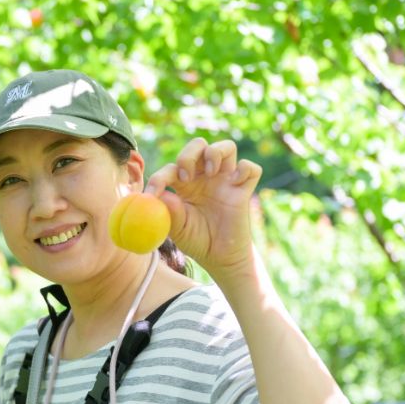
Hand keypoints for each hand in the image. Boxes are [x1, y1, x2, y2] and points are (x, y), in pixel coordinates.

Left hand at [143, 138, 262, 278]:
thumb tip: (160, 196)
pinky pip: (250, 168)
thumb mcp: (179, 231)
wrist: (221, 258)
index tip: (154, 193)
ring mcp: (226, 180)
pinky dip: (245, 168)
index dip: (160, 177)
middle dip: (188, 155)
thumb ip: (171, 213)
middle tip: (186, 178)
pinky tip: (235, 182)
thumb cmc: (197, 241)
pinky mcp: (244, 189)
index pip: (171, 168)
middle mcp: (205, 177)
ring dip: (215, 153)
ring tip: (210, 173)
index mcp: (184, 184)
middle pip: (198, 145)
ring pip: (226, 147)